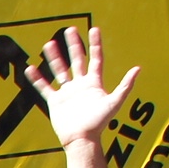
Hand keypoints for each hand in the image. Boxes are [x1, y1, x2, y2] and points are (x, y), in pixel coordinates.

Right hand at [28, 25, 137, 147]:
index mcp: (94, 83)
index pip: (96, 58)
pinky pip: (44, 88)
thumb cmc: (99, 123)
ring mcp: (67, 92)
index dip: (95, 44)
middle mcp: (80, 85)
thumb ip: (125, 85)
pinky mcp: (55, 102)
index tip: (94, 29)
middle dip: (74, 45)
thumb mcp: (115, 102)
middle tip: (70, 29)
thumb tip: (138, 68)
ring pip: (60, 71)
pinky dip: (37, 79)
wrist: (81, 139)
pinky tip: (30, 68)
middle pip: (77, 60)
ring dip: (55, 58)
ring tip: (49, 44)